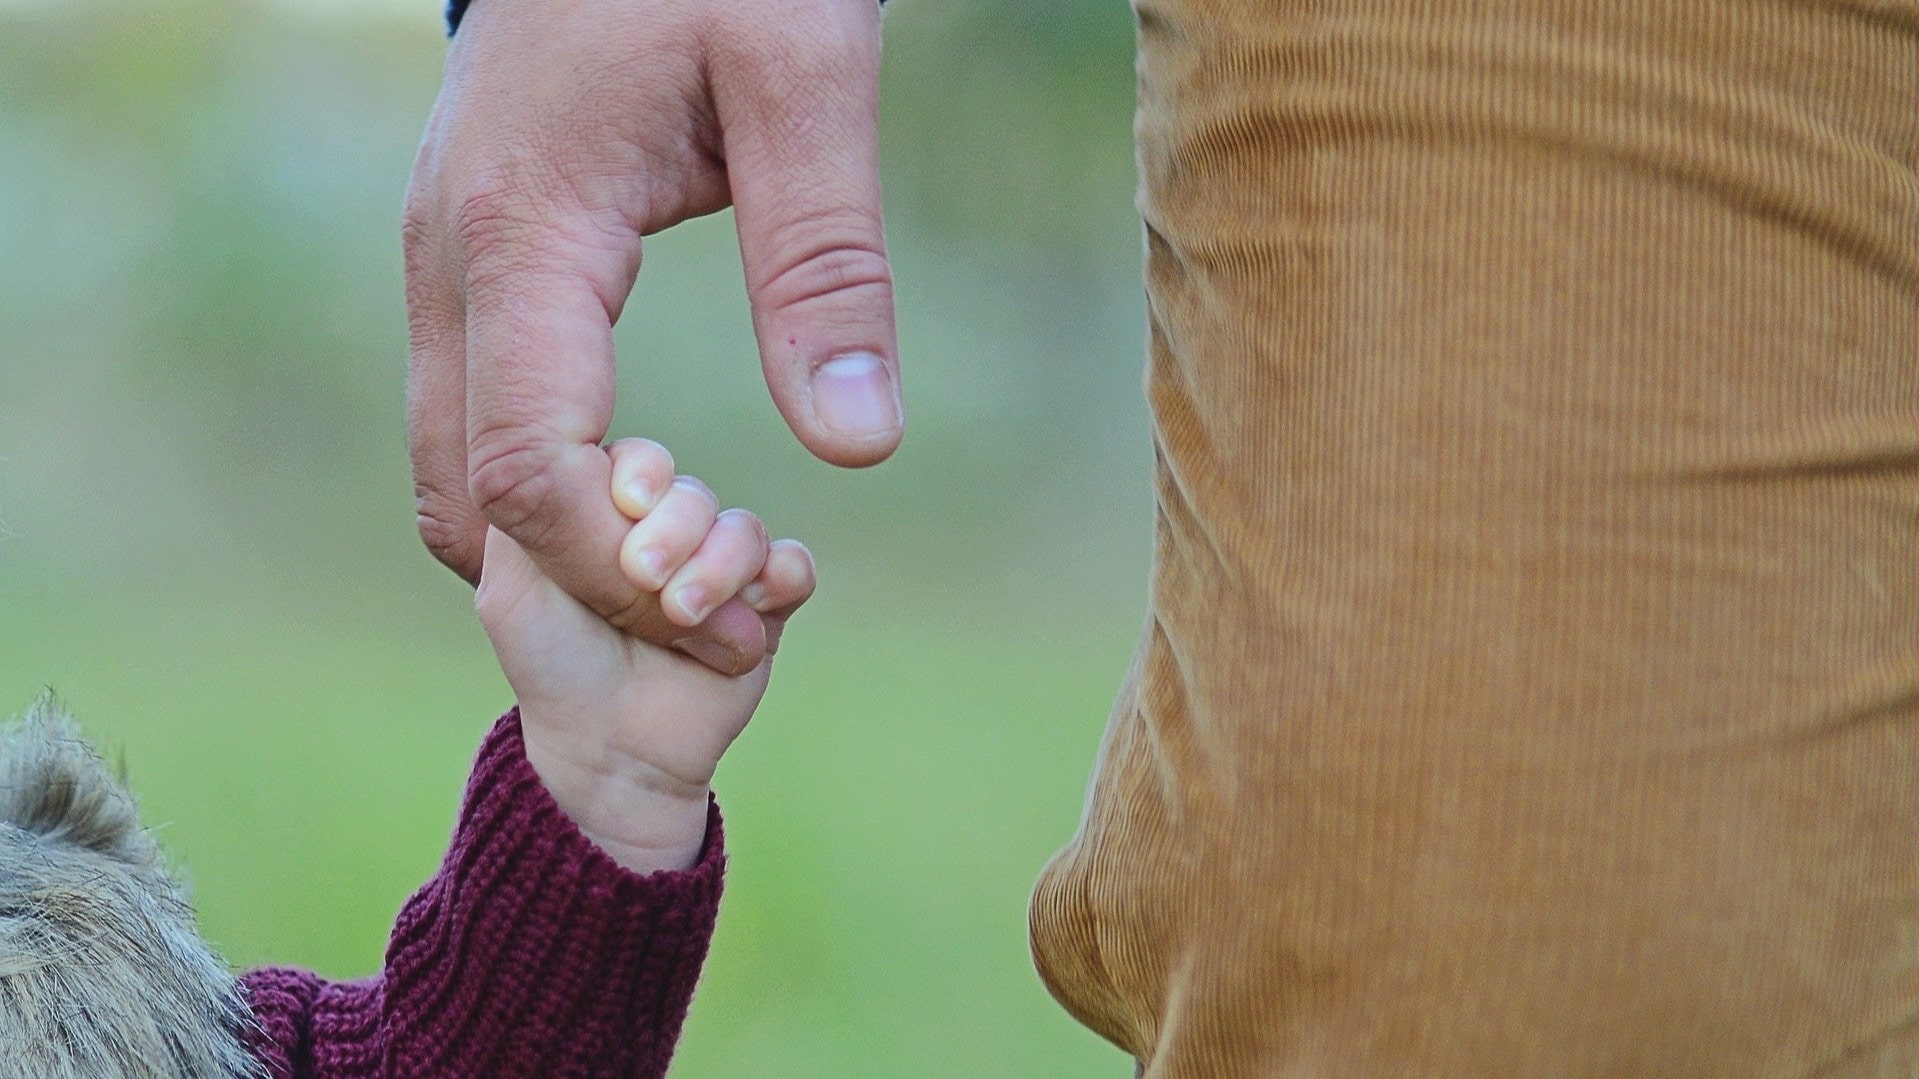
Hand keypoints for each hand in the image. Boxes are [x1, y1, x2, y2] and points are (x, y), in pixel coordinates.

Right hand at [405, 0, 898, 676]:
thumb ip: (826, 263)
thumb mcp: (804, 81)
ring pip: (453, 474)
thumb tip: (856, 445)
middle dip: (586, 590)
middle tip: (722, 621)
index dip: (623, 574)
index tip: (738, 614)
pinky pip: (472, 423)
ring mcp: (441, 267)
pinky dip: (540, 498)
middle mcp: (449, 267)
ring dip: (556, 554)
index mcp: (522, 235)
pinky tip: (645, 508)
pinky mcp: (467, 267)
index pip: (530, 472)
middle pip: (469, 501)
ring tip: (694, 573)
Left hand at [476, 438, 816, 873]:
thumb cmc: (552, 667)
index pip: (640, 461)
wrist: (608, 752)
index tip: (626, 505)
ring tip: (684, 614)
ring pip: (744, 528)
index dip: (640, 475)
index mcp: (611, 519)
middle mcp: (671, 536)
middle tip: (645, 577)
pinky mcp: (767, 611)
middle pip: (694, 493)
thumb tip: (559, 447)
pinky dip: (780, 577)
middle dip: (676, 529)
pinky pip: (794, 567)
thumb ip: (523, 512)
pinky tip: (753, 608)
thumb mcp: (510, 587)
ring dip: (719, 566)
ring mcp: (722, 572)